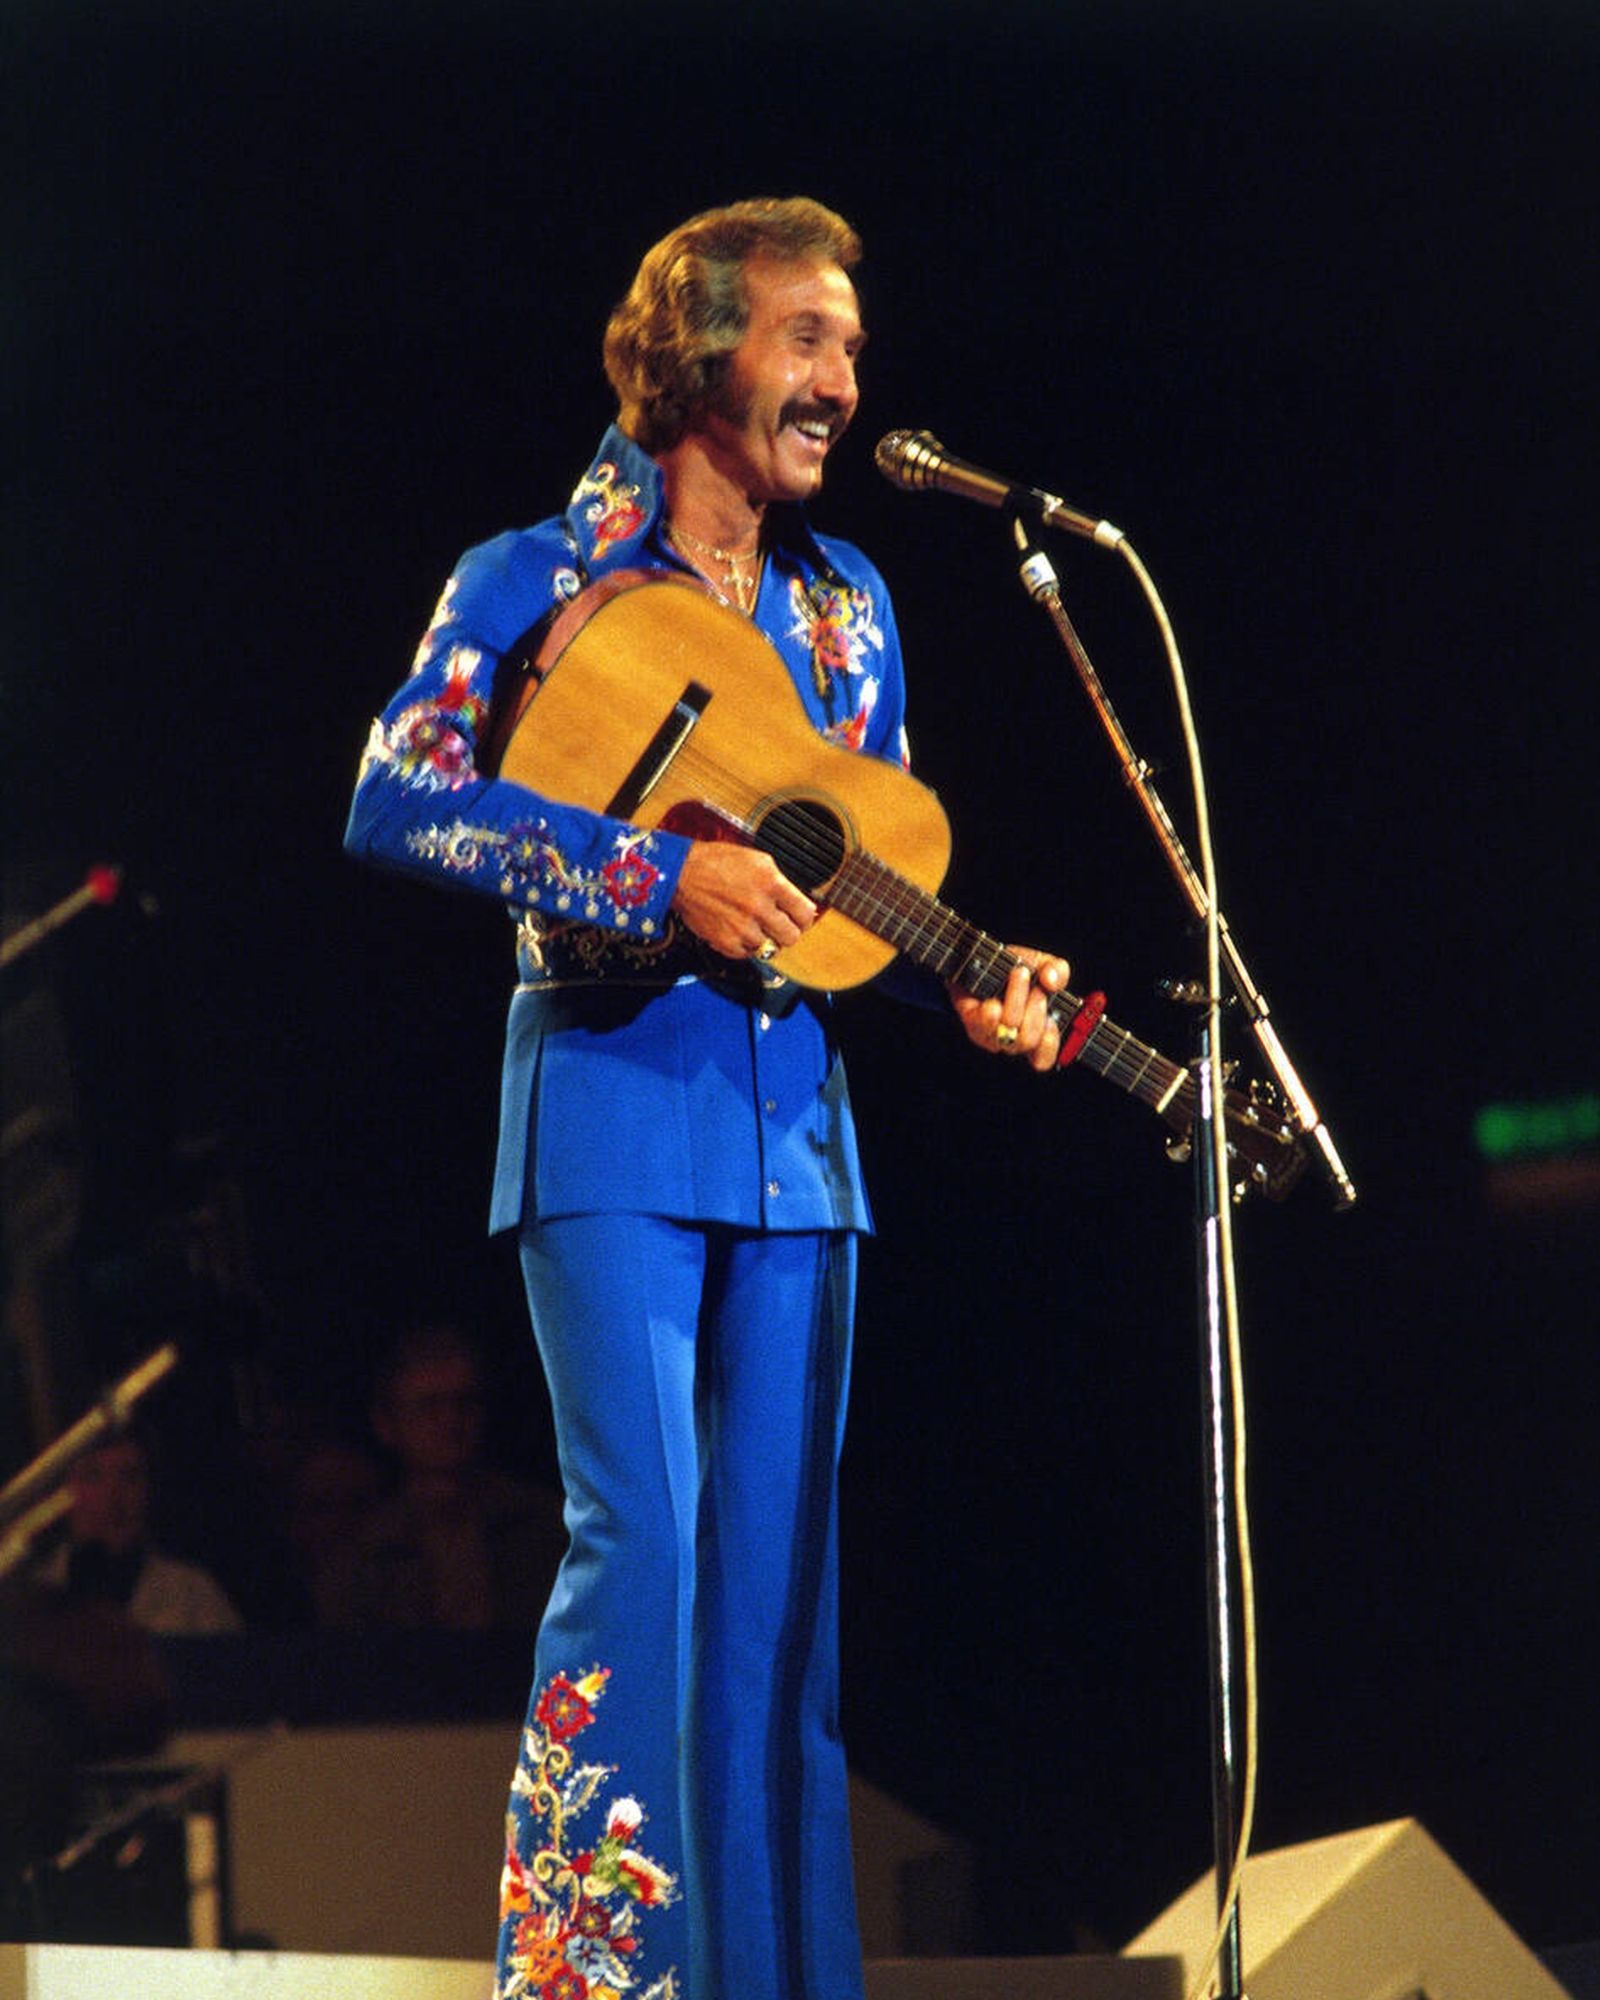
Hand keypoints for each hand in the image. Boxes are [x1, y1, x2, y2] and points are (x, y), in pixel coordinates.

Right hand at [671, 841, 817, 959]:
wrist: (682, 874)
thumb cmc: (717, 863)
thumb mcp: (758, 860)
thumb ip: (782, 883)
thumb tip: (801, 904)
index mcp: (770, 883)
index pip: (805, 914)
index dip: (805, 918)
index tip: (801, 919)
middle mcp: (758, 907)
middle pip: (792, 937)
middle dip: (789, 932)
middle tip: (781, 926)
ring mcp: (742, 927)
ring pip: (770, 948)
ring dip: (764, 938)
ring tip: (753, 925)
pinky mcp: (726, 941)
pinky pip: (748, 955)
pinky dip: (746, 946)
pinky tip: (739, 930)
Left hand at [949, 946, 1070, 1072]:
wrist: (980, 959)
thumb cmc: (1015, 969)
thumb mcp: (1042, 965)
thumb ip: (1057, 971)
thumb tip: (1052, 981)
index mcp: (1036, 1032)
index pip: (1042, 1059)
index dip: (1048, 1046)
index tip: (1050, 1022)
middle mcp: (1012, 1039)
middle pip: (1027, 1041)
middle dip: (1035, 1011)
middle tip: (1036, 985)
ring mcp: (991, 1034)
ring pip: (1006, 1032)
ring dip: (1016, 1001)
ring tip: (1019, 974)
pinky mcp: (973, 1024)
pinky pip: (983, 1027)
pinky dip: (990, 1015)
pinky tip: (994, 1001)